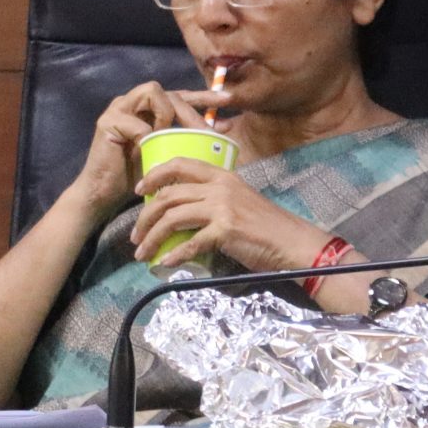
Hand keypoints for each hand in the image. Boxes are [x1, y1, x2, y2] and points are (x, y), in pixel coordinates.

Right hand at [64, 81, 230, 218]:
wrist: (103, 195)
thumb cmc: (136, 177)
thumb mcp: (170, 155)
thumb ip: (189, 139)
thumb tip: (223, 130)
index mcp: (148, 109)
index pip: (180, 96)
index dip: (204, 97)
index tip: (228, 100)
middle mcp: (133, 102)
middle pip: (170, 92)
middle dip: (192, 111)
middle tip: (207, 131)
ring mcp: (118, 109)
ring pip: (152, 91)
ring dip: (166, 114)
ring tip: (167, 137)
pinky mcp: (107, 122)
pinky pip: (135, 121)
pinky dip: (146, 134)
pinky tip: (148, 148)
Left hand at [129, 157, 328, 272]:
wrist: (292, 241)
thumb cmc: (265, 224)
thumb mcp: (237, 199)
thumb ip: (211, 197)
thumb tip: (179, 209)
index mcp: (221, 175)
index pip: (179, 164)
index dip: (154, 175)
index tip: (139, 190)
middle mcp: (219, 187)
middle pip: (168, 196)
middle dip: (145, 217)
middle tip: (135, 233)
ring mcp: (222, 208)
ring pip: (173, 218)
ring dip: (152, 237)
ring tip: (142, 252)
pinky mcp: (225, 231)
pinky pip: (190, 243)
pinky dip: (175, 255)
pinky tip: (166, 263)